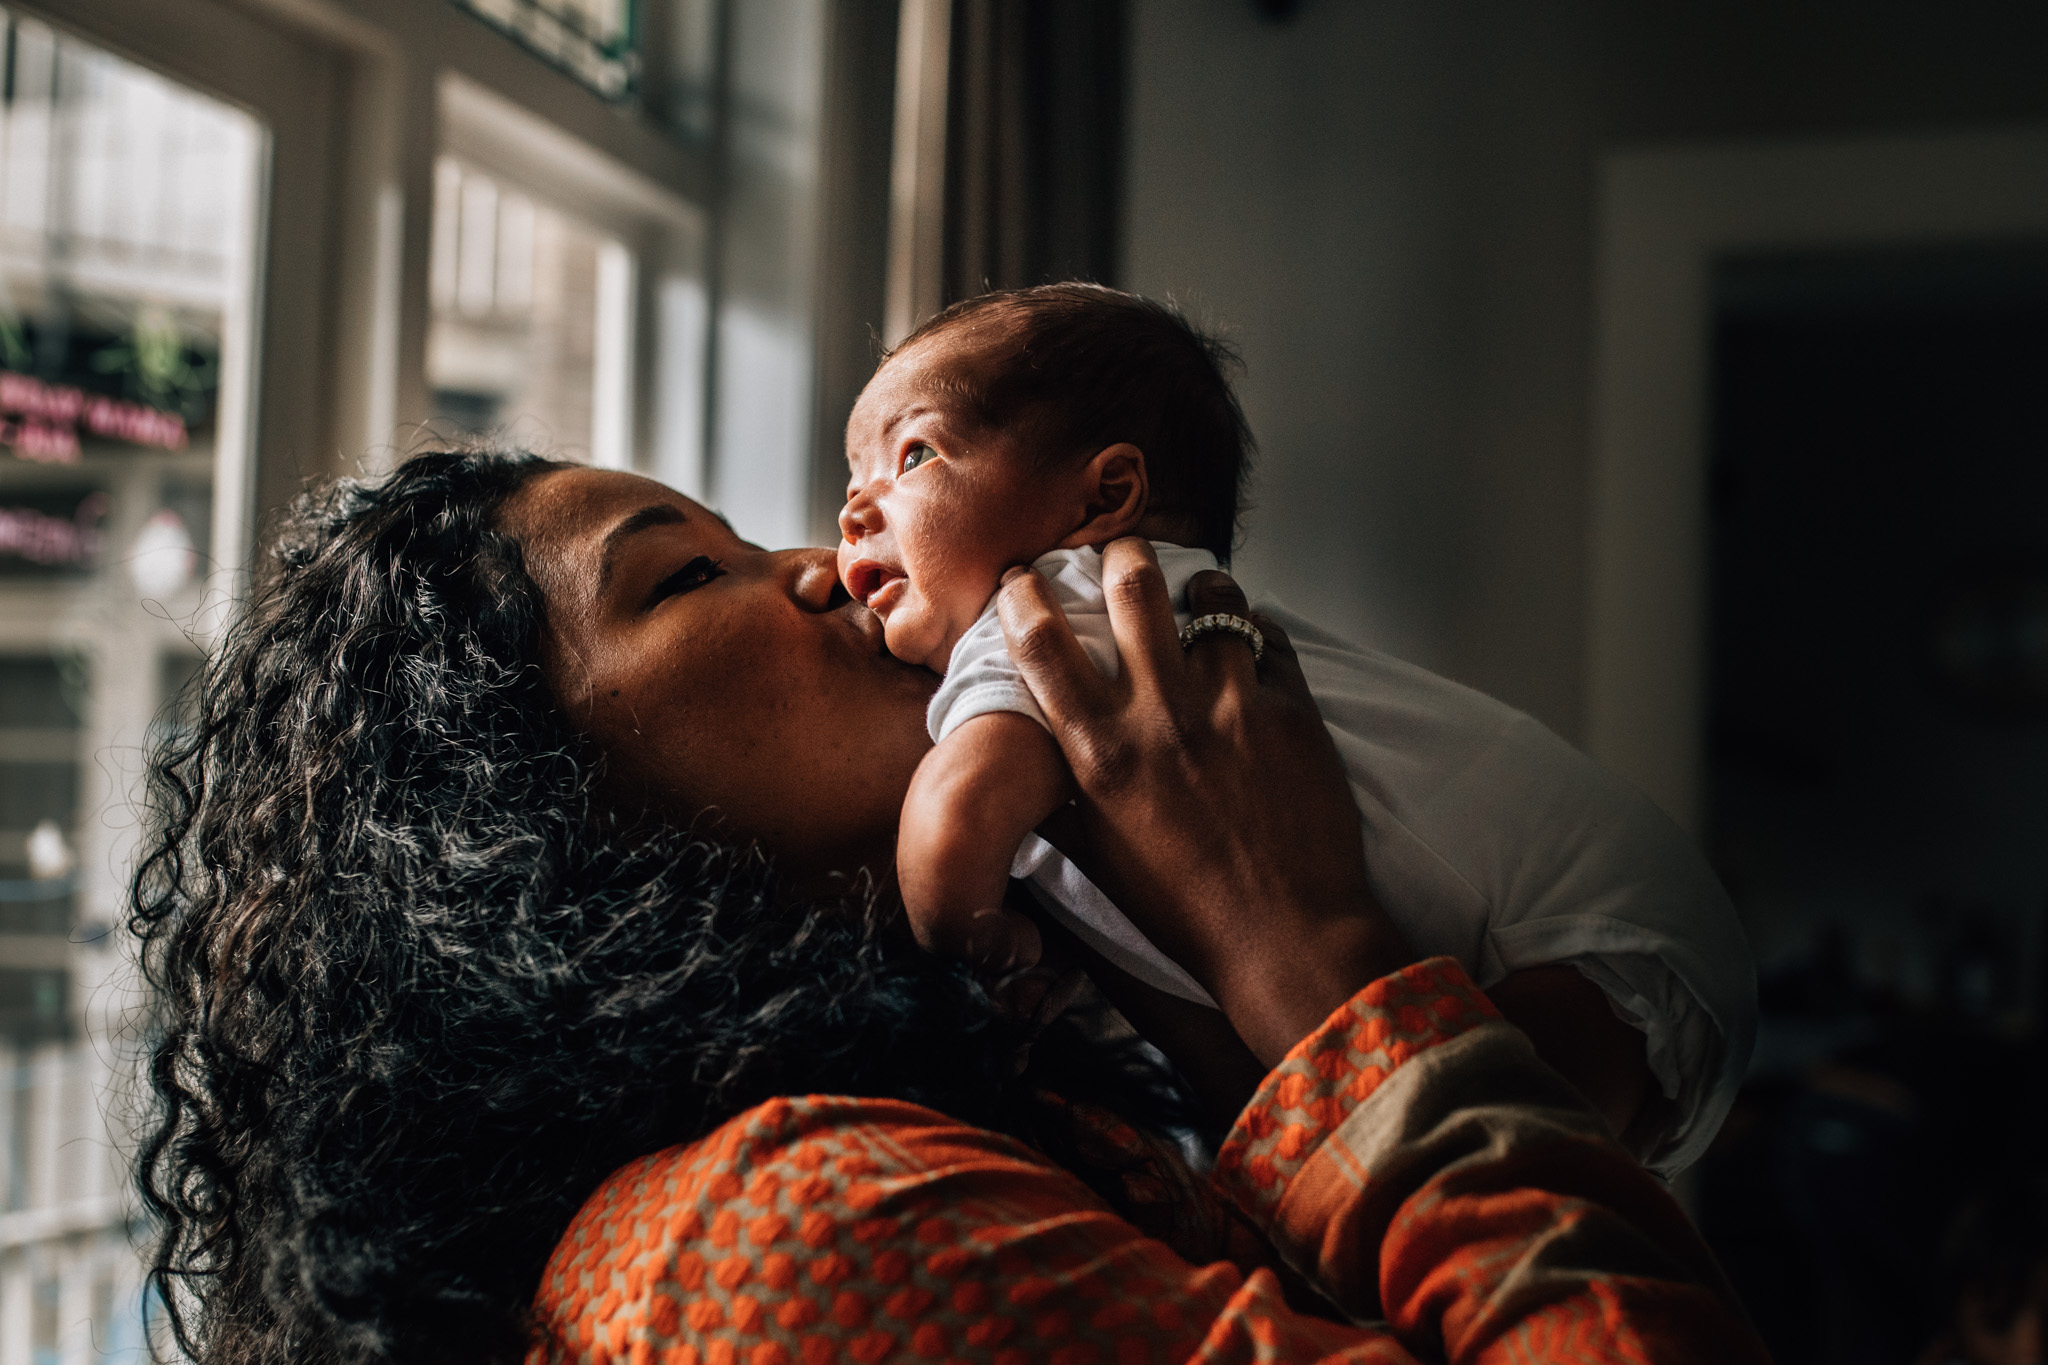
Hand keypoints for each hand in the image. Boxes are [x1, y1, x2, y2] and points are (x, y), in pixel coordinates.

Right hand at [998, 540, 1412, 1065]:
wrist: (1286, 937)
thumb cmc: (1187, 910)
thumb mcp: (1100, 852)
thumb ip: (1069, 792)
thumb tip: (1047, 752)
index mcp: (1100, 754)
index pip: (1041, 642)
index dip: (1023, 595)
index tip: (1023, 578)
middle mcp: (1160, 717)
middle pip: (1131, 585)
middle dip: (1123, 557)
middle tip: (1125, 559)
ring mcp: (1231, 705)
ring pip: (1212, 597)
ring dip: (1201, 590)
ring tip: (1201, 598)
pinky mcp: (1292, 709)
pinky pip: (1269, 638)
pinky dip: (1256, 633)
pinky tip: (1251, 649)